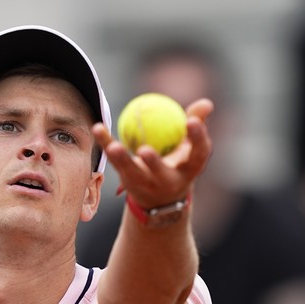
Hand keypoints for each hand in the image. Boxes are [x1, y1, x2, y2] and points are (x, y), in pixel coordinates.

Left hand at [92, 98, 212, 208]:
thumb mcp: (191, 147)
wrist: (161, 199)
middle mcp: (169, 182)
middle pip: (161, 173)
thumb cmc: (179, 163)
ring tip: (114, 147)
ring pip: (133, 172)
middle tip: (145, 150)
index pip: (198, 154)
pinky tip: (98, 128)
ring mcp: (147, 184)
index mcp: (190, 170)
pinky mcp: (128, 181)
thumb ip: (197, 124)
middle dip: (153, 164)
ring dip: (122, 159)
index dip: (197, 138)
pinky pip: (115, 161)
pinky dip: (106, 144)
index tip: (191, 121)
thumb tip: (206, 103)